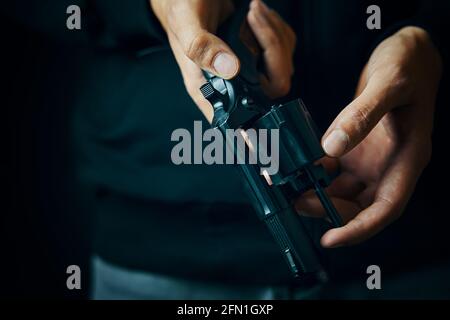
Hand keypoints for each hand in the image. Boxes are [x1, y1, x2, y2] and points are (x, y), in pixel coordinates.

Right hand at [150, 0, 295, 120]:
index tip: (262, 89)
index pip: (241, 116)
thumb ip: (201, 46)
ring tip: (252, 12)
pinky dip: (276, 29)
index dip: (259, 114)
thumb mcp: (186, 24)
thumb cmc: (180, 9)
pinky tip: (258, 18)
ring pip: (283, 65)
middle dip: (274, 49)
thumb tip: (229, 69)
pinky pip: (283, 49)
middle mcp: (230, 82)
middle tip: (255, 20)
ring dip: (274, 32)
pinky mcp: (258, 54)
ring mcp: (247, 69)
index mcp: (209, 87)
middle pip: (274, 86)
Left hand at [296, 27, 441, 247]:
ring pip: (344, 190)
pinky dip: (315, 173)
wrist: (406, 52)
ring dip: (319, 194)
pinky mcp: (356, 148)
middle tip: (298, 201)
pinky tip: (298, 168)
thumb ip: (362, 115)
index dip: (360, 229)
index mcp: (408, 159)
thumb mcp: (388, 85)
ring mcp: (371, 158)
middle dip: (330, 211)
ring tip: (292, 188)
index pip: (386, 207)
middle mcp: (389, 165)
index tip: (331, 238)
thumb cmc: (408, 66)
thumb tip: (331, 147)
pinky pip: (333, 169)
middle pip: (360, 205)